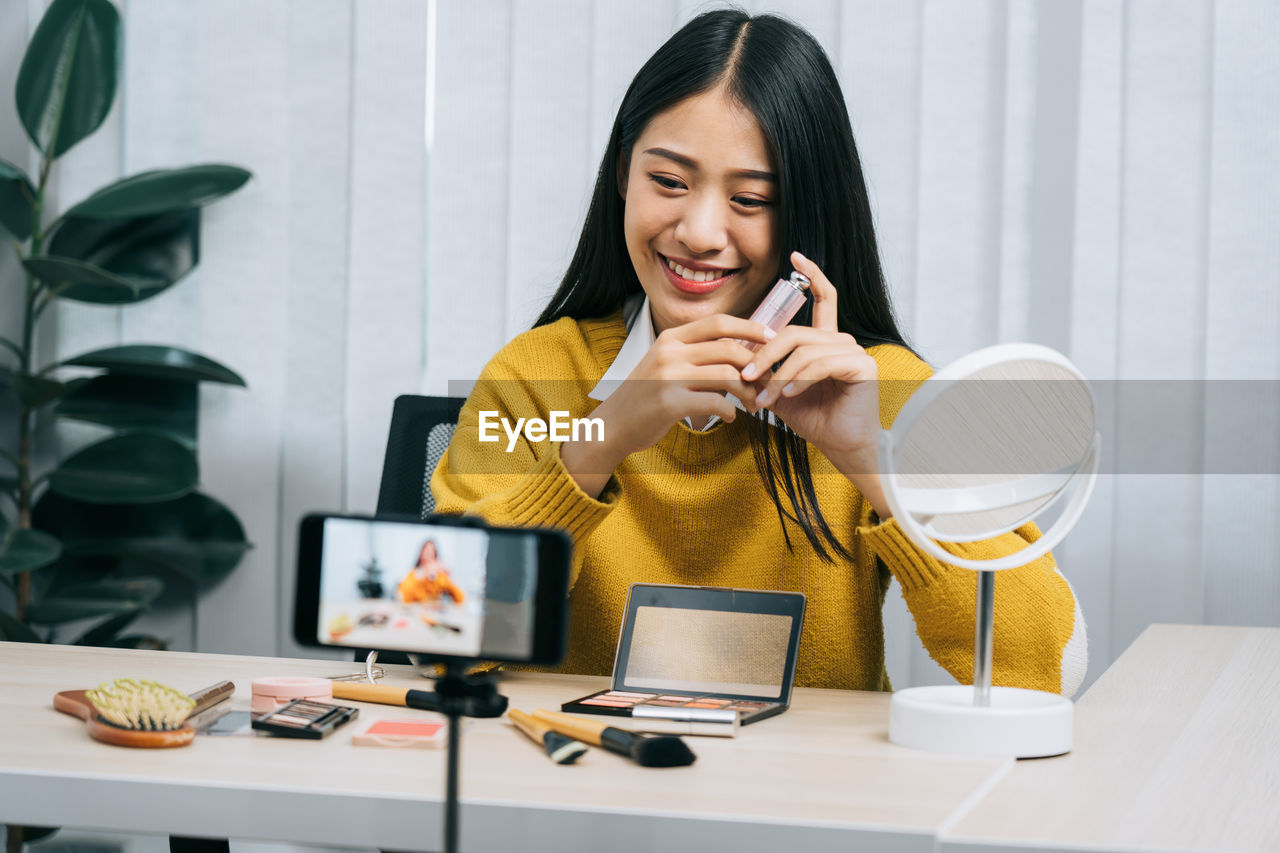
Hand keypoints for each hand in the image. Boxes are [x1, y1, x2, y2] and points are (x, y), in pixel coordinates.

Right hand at [561, 313, 771, 496]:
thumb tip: (741, 352)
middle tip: (766, 382)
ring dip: (748, 392)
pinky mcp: (670, 403)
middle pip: (729, 348)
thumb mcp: (665, 364)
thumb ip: (696, 355)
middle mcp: (670, 353)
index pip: (719, 322)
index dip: (750, 327)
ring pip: (728, 375)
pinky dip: (732, 412)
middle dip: (756, 366)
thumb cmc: (645, 397)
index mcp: (670, 338)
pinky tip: (731, 418)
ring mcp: (669, 377)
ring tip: (753, 404)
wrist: (613, 425)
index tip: (771, 339)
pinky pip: (716, 403)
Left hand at [739, 251, 890, 516]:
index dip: (812, 274)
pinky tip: (790, 395)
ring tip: (765, 399)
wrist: (840, 445)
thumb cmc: (814, 419)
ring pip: (804, 349)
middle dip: (766, 353)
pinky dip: (799, 379)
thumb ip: (766, 371)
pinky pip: (820, 363)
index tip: (795, 256)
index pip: (824, 298)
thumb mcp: (781, 390)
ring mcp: (855, 352)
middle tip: (746, 375)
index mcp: (826, 342)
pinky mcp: (862, 366)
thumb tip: (736, 358)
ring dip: (779, 375)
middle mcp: (843, 341)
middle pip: (796, 331)